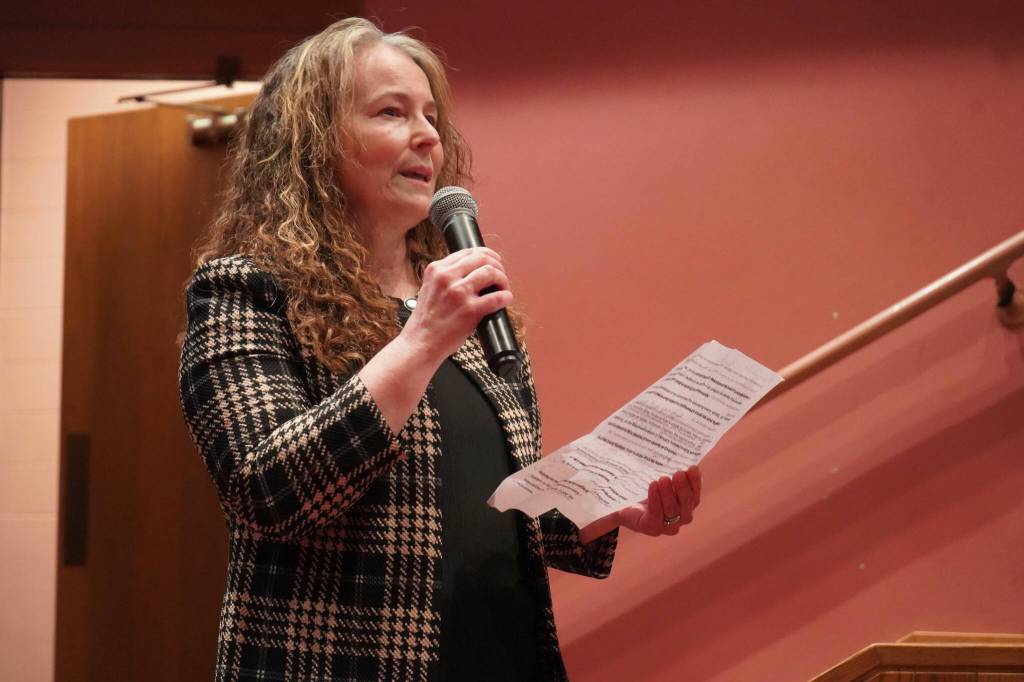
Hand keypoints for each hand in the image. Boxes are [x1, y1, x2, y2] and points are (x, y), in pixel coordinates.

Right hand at [401, 246, 511, 361]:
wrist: (420, 342)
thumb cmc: (427, 320)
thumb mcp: (429, 288)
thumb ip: (445, 277)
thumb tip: (472, 270)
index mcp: (436, 269)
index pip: (468, 251)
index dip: (486, 255)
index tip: (493, 262)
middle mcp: (447, 277)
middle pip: (482, 258)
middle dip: (497, 265)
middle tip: (501, 276)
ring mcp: (459, 293)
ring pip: (491, 272)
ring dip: (503, 280)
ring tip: (503, 288)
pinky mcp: (470, 310)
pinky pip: (497, 297)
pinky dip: (506, 297)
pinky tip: (506, 300)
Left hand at [617, 466, 701, 536]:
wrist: (625, 505)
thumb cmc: (648, 492)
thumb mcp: (664, 482)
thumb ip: (677, 476)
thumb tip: (690, 466)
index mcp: (686, 507)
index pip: (694, 495)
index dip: (695, 482)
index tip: (692, 468)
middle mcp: (680, 519)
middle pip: (686, 504)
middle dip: (683, 488)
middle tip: (678, 473)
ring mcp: (667, 527)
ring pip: (672, 510)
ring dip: (668, 493)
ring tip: (663, 479)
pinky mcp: (651, 528)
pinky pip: (656, 514)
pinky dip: (655, 499)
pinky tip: (653, 485)